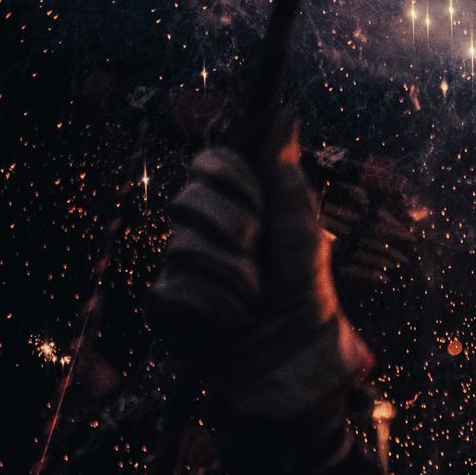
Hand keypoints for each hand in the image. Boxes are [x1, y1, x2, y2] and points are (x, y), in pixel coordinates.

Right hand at [149, 112, 372, 474]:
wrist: (300, 364)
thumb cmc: (307, 296)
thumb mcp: (301, 229)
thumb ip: (284, 173)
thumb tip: (284, 110)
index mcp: (236, 208)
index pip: (210, 164)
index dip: (234, 181)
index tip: (261, 207)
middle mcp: (202, 232)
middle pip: (189, 198)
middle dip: (237, 230)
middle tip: (261, 259)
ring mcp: (181, 269)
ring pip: (185, 247)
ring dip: (234, 277)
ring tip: (254, 302)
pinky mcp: (168, 310)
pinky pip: (175, 290)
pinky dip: (215, 309)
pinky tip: (231, 325)